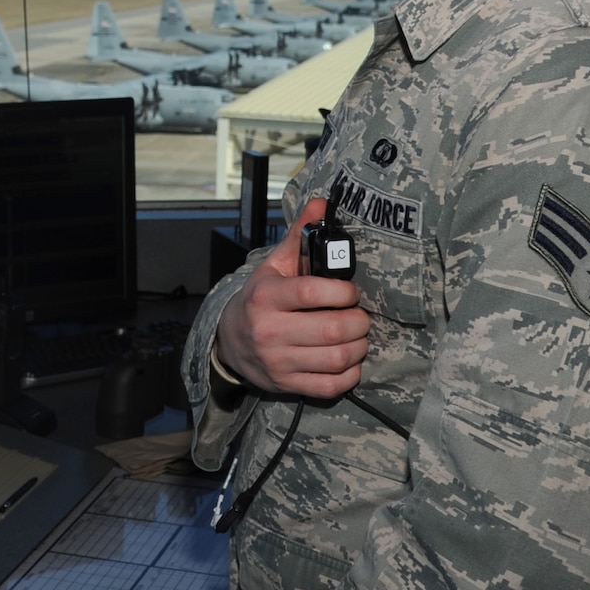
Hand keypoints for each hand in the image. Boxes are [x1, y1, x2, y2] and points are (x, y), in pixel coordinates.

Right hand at [216, 196, 368, 398]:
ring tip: (357, 336)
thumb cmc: (261, 299)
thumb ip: (300, 236)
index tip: (350, 291)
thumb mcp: (274, 266)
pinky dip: (350, 374)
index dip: (342, 292)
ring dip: (359, 347)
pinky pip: (330, 386)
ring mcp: (277, 361)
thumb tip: (322, 203)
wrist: (230, 340)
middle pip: (332, 330)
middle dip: (359, 321)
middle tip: (359, 315)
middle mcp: (268, 330)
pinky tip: (348, 359)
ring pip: (336, 358)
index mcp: (265, 296)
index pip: (311, 293)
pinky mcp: (286, 384)